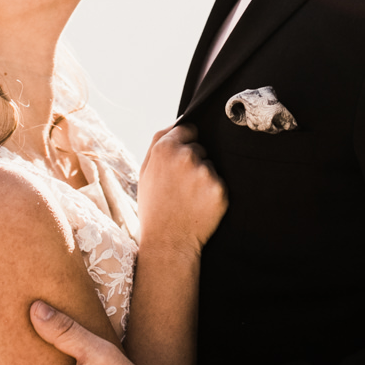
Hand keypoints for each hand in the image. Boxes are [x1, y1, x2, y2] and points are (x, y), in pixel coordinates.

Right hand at [138, 124, 226, 253]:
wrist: (168, 243)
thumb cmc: (154, 207)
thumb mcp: (145, 172)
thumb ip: (159, 142)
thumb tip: (178, 122)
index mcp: (164, 149)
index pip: (188, 128)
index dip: (185, 143)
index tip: (181, 159)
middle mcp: (186, 156)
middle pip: (200, 148)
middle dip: (193, 161)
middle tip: (180, 186)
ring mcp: (204, 172)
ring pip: (210, 166)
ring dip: (203, 177)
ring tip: (189, 197)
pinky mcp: (219, 188)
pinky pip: (219, 182)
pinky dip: (212, 192)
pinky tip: (199, 205)